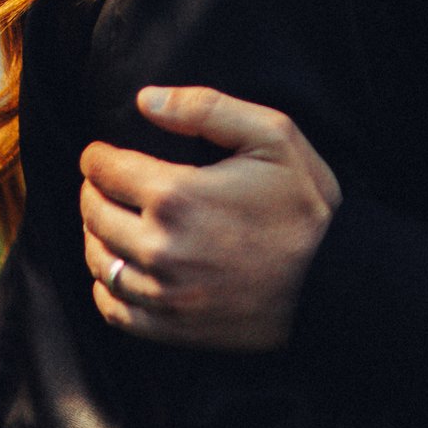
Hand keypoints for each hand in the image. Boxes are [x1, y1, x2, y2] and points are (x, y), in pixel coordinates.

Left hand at [76, 85, 342, 351]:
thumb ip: (206, 108)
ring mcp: (164, 293)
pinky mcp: (173, 327)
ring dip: (95, 236)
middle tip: (104, 183)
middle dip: (94, 191)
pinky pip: (115, 309)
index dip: (97, 157)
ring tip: (108, 222)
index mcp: (177, 195)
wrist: (334, 282)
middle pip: (94, 213)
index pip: (105, 171)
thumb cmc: (305, 205)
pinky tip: (119, 271)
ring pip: (99, 261)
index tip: (100, 153)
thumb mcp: (272, 135)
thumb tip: (145, 100)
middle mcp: (159, 247)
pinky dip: (105, 288)